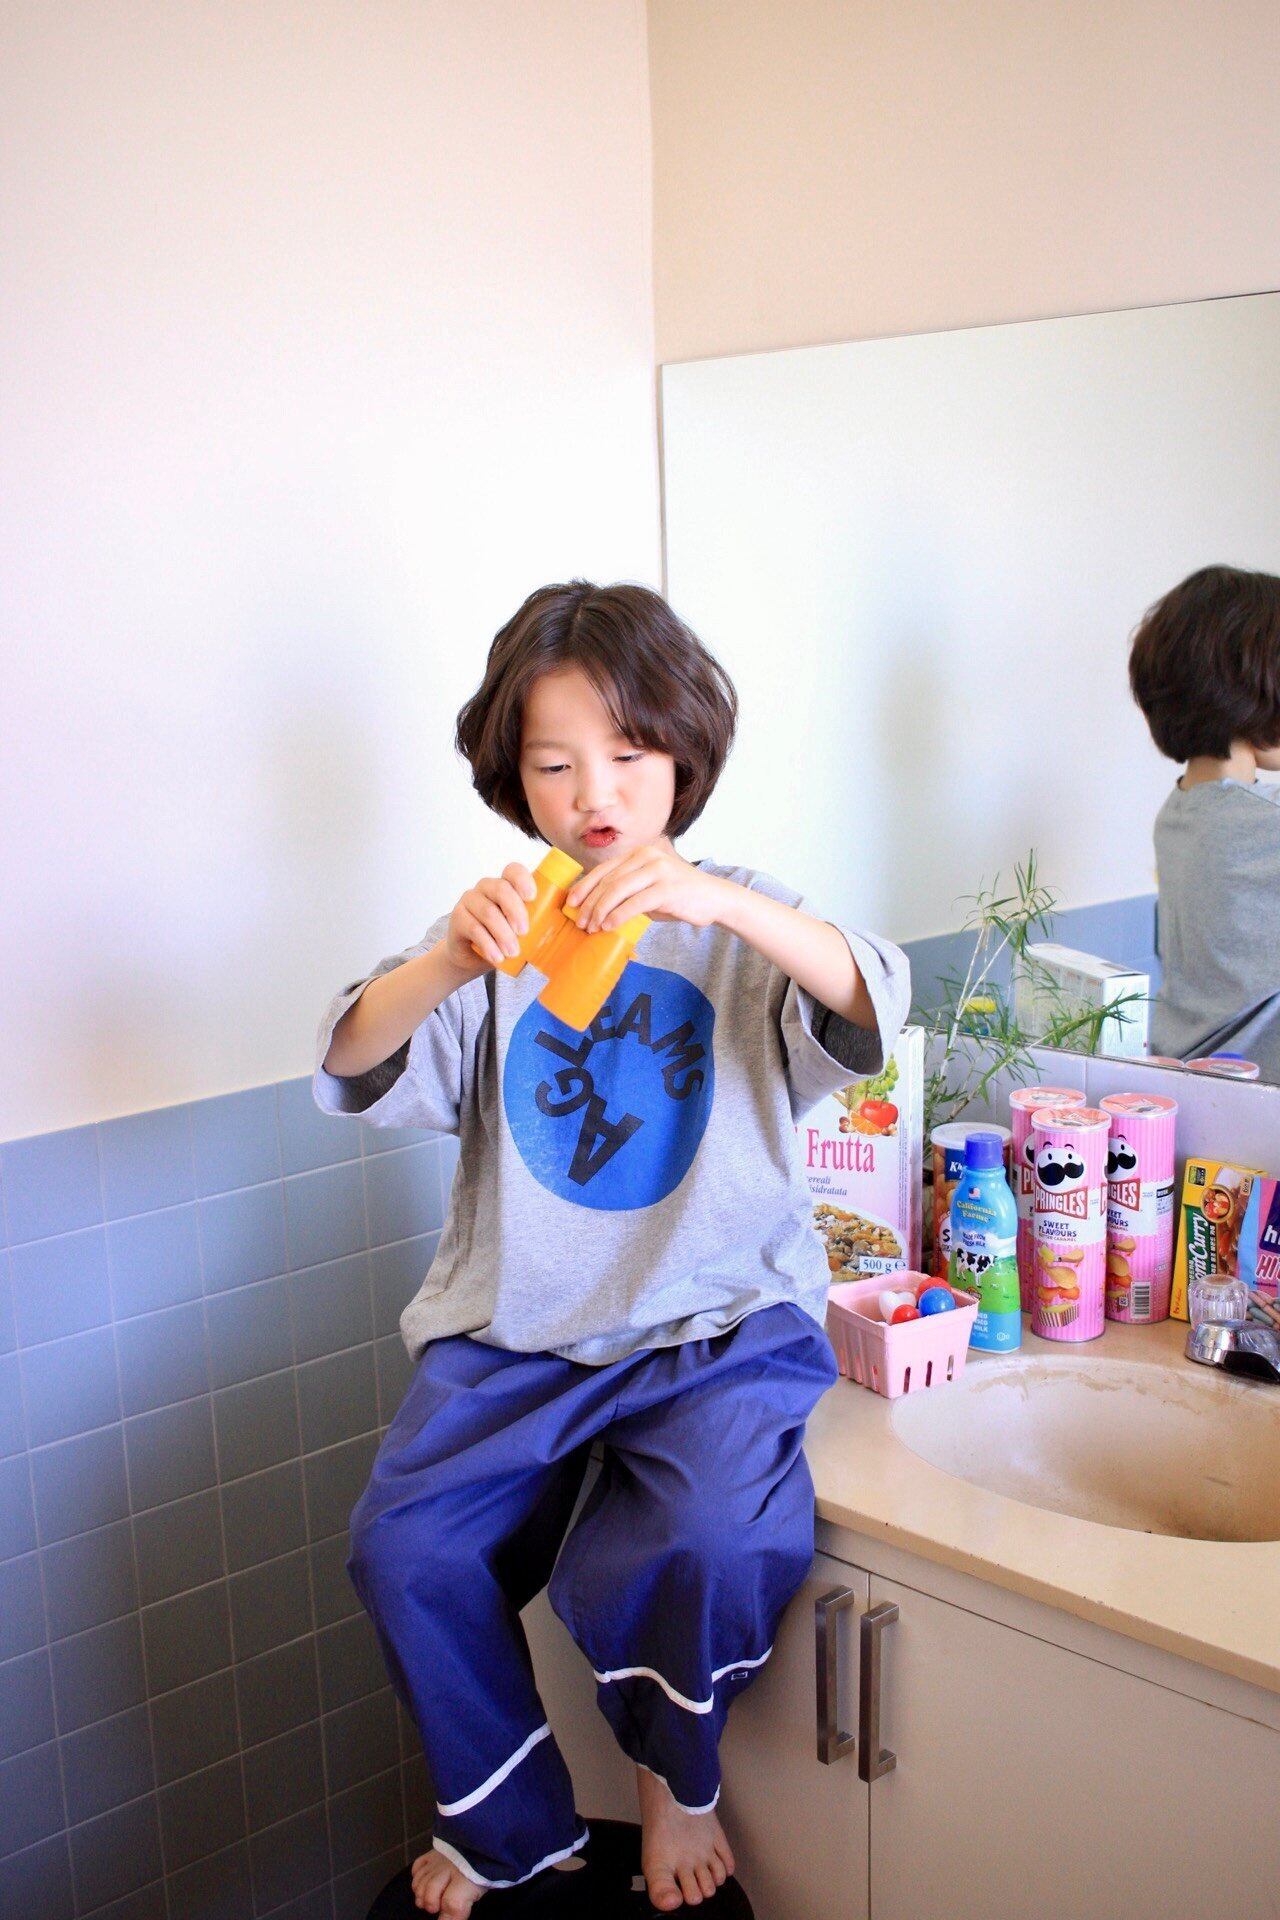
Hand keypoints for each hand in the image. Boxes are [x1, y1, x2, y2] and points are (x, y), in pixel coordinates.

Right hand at [444, 863, 537, 970]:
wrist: (474, 957)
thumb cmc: (503, 938)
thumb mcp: (522, 928)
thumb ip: (538, 922)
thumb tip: (564, 926)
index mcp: (505, 885)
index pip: (513, 870)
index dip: (523, 880)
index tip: (532, 898)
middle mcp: (486, 887)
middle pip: (501, 889)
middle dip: (516, 911)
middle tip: (525, 932)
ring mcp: (469, 900)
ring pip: (488, 911)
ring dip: (503, 934)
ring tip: (513, 952)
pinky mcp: (457, 917)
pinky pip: (474, 928)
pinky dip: (488, 944)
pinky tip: (497, 957)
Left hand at [564, 844, 727, 933]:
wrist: (715, 898)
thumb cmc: (679, 896)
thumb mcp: (650, 887)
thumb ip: (627, 890)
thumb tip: (596, 908)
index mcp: (639, 854)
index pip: (604, 869)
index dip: (584, 887)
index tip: (570, 903)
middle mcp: (647, 857)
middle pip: (608, 880)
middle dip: (589, 903)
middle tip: (580, 922)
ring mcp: (658, 870)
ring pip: (618, 890)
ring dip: (600, 911)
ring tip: (592, 927)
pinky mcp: (667, 887)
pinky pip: (635, 902)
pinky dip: (618, 916)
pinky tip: (609, 926)